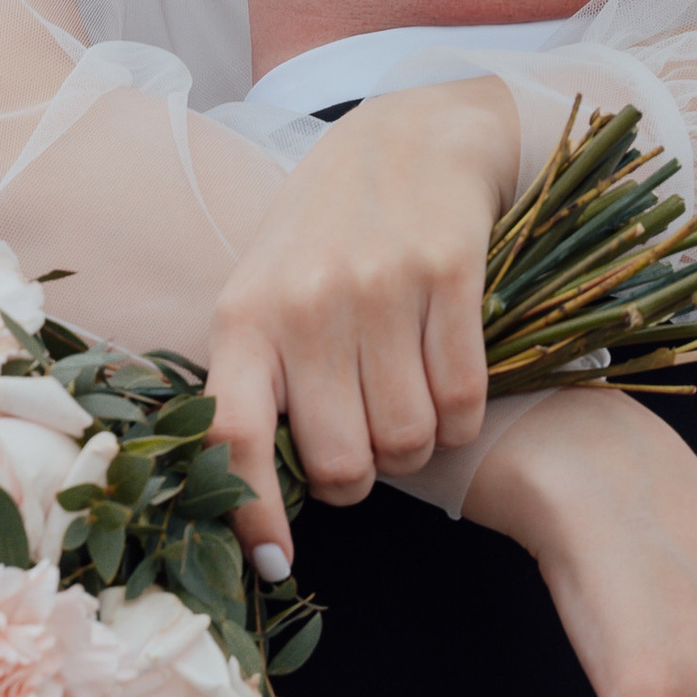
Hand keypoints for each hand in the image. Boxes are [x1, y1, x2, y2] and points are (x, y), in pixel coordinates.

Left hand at [204, 77, 521, 566]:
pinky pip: (464, 401)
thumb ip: (261, 375)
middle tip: (367, 444)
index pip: (233, 435)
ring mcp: (379, 287)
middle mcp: (306, 303)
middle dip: (361, 476)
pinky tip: (450, 383)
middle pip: (342, 461)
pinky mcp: (449, 274)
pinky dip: (464, 417)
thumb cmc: (329, 228)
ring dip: (418, 447)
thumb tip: (263, 491)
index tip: (277, 564)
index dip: (253, 513)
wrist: (412, 132)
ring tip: (408, 403)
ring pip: (409, 441)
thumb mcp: (267, 288)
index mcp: (245, 314)